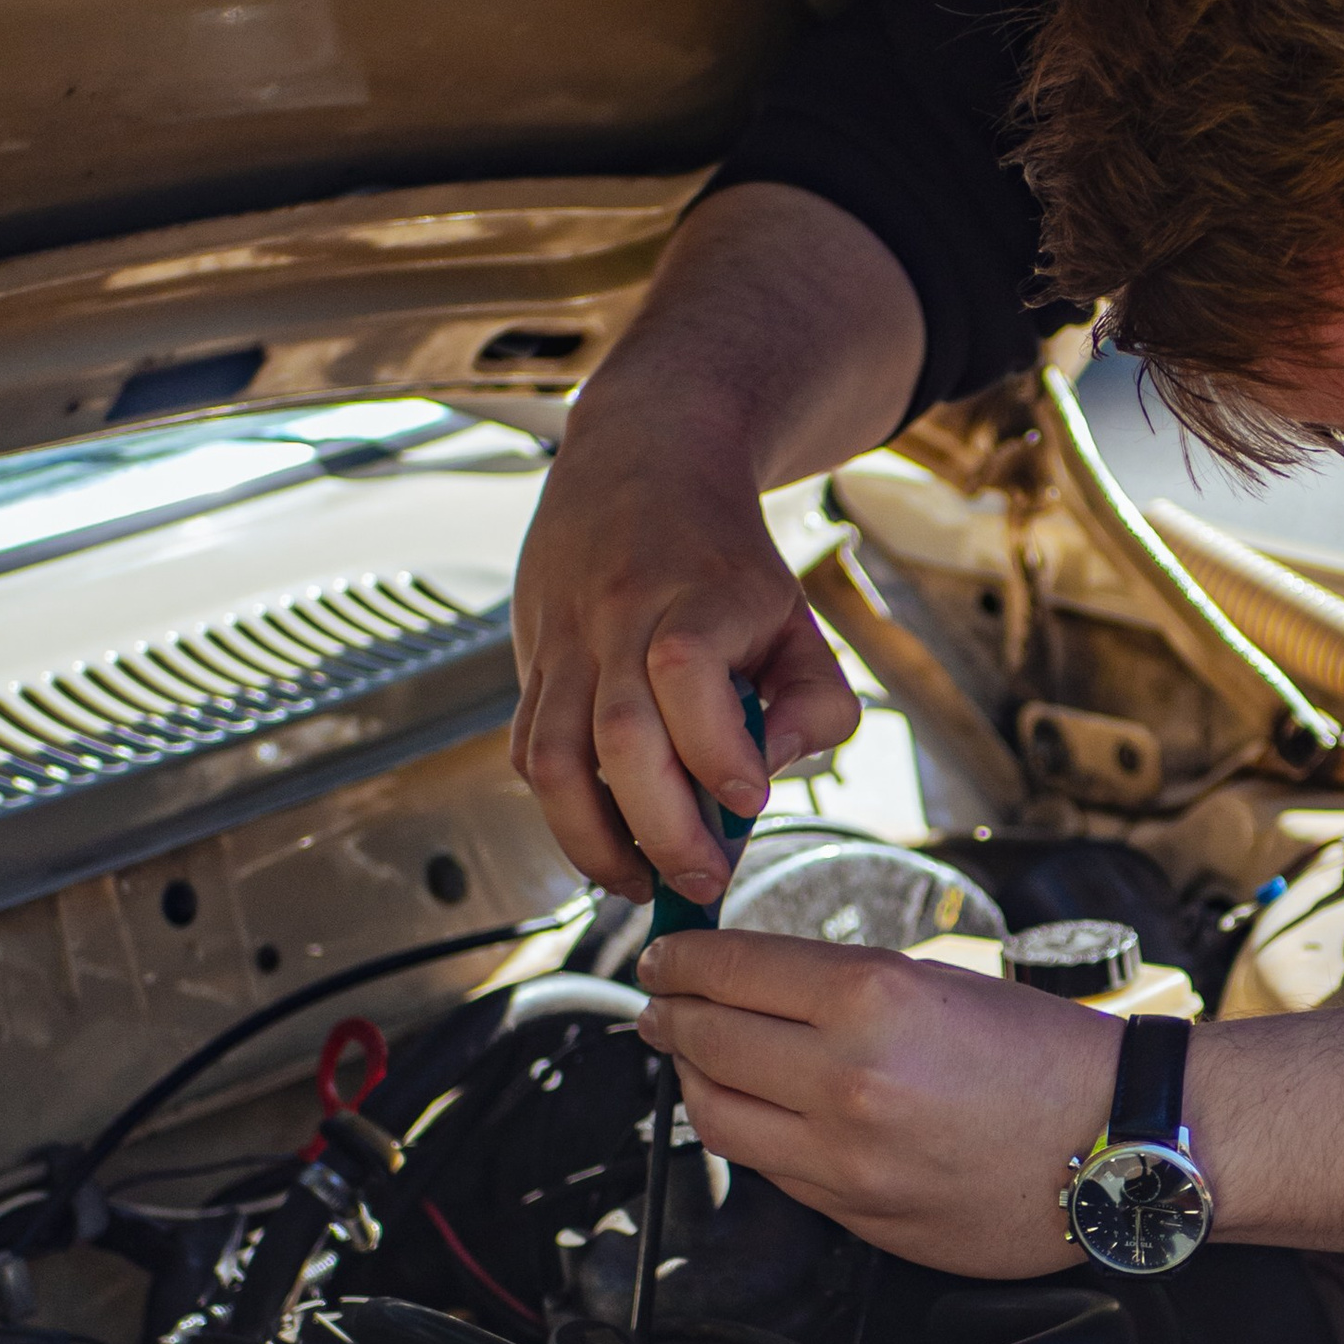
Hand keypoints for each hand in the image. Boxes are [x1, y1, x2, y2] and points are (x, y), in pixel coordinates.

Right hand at [507, 185, 923, 904]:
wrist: (640, 461)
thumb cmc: (724, 557)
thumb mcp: (796, 616)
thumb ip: (815, 702)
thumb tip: (773, 773)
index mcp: (690, 601)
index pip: (688, 679)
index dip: (716, 751)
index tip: (749, 802)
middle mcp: (616, 622)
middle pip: (618, 737)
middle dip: (658, 828)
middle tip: (699, 882)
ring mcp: (563, 644)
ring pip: (551, 758)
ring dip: (589, 839)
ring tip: (635, 882)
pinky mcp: (531, 662)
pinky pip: (528, 750)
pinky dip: (558, 807)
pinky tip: (601, 837)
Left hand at [637, 935, 1124, 1276]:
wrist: (1124, 1145)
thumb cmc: (1052, 1057)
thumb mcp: (943, 981)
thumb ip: (843, 988)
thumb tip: (759, 986)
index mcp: (875, 1000)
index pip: (731, 970)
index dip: (681, 961)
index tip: (665, 958)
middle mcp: (850, 1079)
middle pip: (707, 1041)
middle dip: (669, 1015)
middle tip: (659, 1003)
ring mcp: (849, 1158)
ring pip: (718, 1116)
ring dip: (691, 1080)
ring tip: (690, 1058)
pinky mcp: (858, 1214)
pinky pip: (770, 1170)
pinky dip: (748, 1134)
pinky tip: (751, 1113)